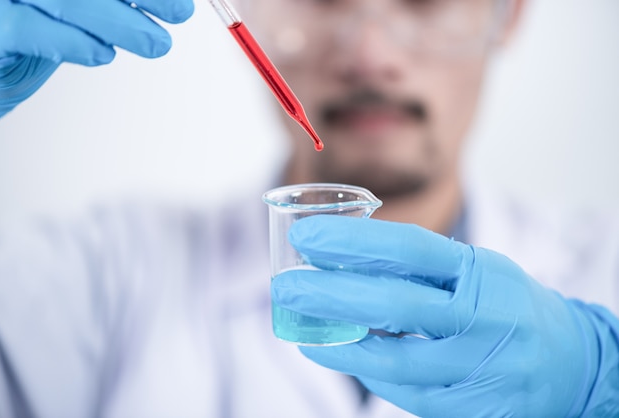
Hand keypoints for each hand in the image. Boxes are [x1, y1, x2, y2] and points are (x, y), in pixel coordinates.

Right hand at [0, 0, 193, 119]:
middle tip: (180, 11)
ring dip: (120, 22)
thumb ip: (110, 1)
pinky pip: (27, 28)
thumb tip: (167, 1)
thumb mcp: (75, 8)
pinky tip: (103, 55)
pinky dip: (72, 41)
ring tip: (157, 43)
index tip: (179, 1)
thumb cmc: (25, 30)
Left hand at [272, 215, 618, 416]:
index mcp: (481, 272)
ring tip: (301, 331)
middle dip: (329, 294)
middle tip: (286, 287)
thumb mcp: (477, 272)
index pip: (408, 248)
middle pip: (393, 305)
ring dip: (339, 345)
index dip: (351, 242)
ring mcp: (479, 368)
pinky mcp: (473, 409)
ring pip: (394, 360)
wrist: (575, 366)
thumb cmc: (509, 308)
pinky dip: (369, 374)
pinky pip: (407, 393)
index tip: (306, 238)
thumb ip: (422, 270)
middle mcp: (482, 318)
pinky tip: (343, 358)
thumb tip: (346, 261)